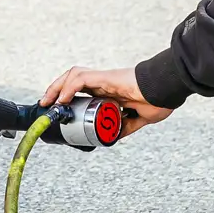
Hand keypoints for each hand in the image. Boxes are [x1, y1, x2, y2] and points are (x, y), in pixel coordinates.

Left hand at [38, 65, 172, 136]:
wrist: (166, 90)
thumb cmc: (158, 99)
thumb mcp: (139, 118)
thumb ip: (126, 125)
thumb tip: (114, 136)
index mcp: (110, 91)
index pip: (83, 90)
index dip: (68, 97)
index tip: (60, 110)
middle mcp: (104, 83)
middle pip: (73, 80)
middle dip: (57, 91)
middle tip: (46, 105)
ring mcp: (104, 79)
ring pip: (73, 76)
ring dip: (57, 87)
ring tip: (48, 101)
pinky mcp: (105, 77)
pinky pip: (81, 78)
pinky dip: (68, 87)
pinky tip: (62, 98)